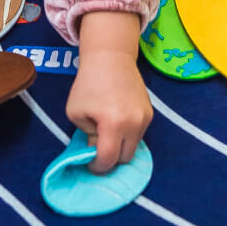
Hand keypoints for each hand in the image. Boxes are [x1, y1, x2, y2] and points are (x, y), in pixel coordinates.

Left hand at [66, 12, 152, 172]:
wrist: (111, 59)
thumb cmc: (88, 84)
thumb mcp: (76, 112)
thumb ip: (86, 137)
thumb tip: (96, 151)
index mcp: (113, 124)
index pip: (108, 159)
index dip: (97, 166)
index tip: (89, 163)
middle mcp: (134, 123)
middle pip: (125, 158)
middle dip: (110, 158)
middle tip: (97, 150)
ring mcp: (145, 118)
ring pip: (133, 147)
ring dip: (120, 145)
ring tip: (106, 130)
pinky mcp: (150, 113)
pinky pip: (139, 134)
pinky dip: (127, 134)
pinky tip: (117, 121)